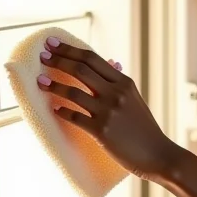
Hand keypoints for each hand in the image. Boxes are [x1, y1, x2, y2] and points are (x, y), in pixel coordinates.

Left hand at [38, 36, 178, 180]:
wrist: (157, 153)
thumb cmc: (144, 127)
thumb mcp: (134, 99)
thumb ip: (119, 82)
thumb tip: (111, 62)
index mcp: (124, 82)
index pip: (92, 58)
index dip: (69, 49)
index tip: (52, 42)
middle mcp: (116, 93)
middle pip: (81, 69)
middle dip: (58, 60)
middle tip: (42, 55)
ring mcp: (109, 111)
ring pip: (74, 92)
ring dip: (53, 85)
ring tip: (40, 82)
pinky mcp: (102, 131)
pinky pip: (75, 117)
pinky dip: (62, 111)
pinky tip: (55, 109)